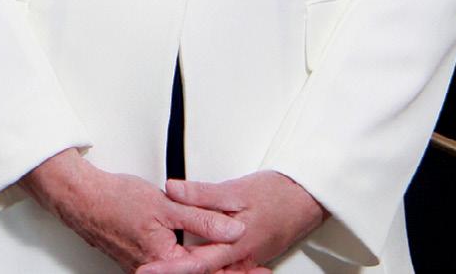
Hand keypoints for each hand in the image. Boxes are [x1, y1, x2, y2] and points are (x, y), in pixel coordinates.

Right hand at [20, 149, 246, 273]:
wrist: (84, 199)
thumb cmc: (117, 200)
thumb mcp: (167, 205)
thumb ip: (202, 219)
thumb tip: (233, 229)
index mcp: (167, 261)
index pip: (211, 271)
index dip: (238, 270)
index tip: (260, 268)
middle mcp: (158, 271)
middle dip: (229, 270)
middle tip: (257, 269)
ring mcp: (150, 267)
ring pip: (189, 270)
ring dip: (214, 266)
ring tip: (240, 262)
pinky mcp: (144, 259)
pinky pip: (175, 266)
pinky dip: (194, 261)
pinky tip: (204, 251)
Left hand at [135, 171, 327, 273]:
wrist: (309, 199)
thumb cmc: (277, 194)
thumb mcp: (236, 189)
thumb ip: (202, 194)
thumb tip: (172, 190)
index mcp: (233, 245)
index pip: (193, 264)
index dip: (168, 269)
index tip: (146, 270)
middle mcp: (239, 259)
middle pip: (202, 273)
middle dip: (175, 272)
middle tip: (149, 270)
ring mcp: (245, 260)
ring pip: (214, 272)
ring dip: (191, 269)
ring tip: (165, 267)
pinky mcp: (250, 255)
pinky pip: (225, 267)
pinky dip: (208, 266)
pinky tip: (196, 261)